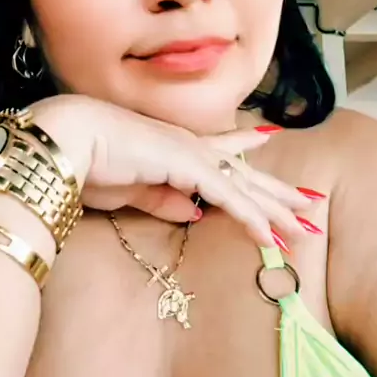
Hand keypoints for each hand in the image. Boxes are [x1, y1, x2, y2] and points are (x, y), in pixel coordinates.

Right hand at [32, 95, 311, 249]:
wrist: (70, 140)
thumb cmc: (89, 163)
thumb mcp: (130, 191)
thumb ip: (163, 200)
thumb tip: (194, 214)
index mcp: (172, 148)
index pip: (217, 150)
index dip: (243, 148)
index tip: (265, 139)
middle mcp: (189, 146)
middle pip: (242, 172)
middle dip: (275, 190)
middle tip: (306, 202)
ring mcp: (192, 154)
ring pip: (245, 186)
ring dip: (275, 209)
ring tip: (304, 226)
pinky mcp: (189, 168)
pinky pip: (229, 199)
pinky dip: (252, 219)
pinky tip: (272, 237)